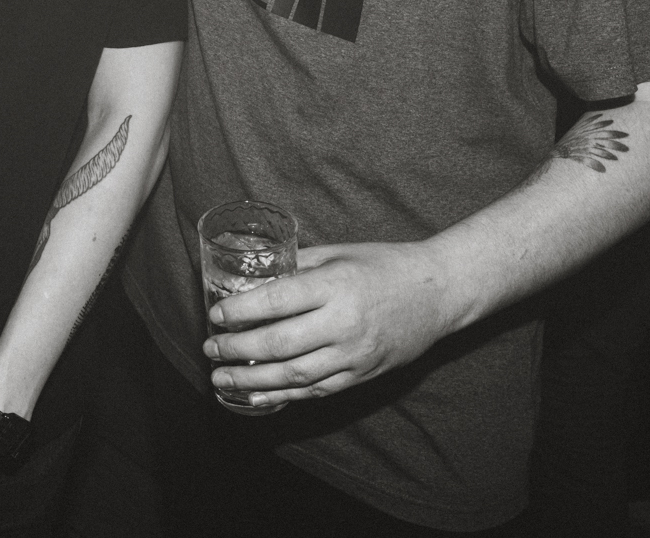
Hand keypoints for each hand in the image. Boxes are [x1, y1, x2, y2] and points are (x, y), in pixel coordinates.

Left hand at [202, 241, 466, 410]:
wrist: (438, 293)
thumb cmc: (385, 265)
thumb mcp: (340, 253)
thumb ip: (299, 266)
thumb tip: (255, 275)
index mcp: (336, 285)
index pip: (277, 301)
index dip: (241, 311)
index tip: (215, 315)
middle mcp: (344, 323)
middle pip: (279, 343)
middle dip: (237, 349)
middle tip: (210, 349)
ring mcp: (354, 353)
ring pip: (294, 375)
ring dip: (252, 380)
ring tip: (222, 378)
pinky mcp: (361, 374)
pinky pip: (316, 390)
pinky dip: (283, 396)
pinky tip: (258, 395)